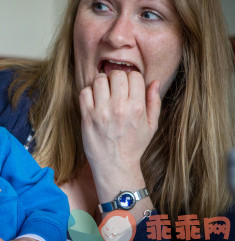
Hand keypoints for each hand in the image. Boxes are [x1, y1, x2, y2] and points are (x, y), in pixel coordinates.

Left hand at [78, 71, 160, 195]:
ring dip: (101, 84)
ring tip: (104, 94)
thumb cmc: (134, 145)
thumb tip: (155, 81)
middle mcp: (119, 107)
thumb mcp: (151, 125)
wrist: (115, 165)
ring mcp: (101, 111)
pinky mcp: (87, 116)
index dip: (131, 79)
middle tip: (115, 89)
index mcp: (137, 108)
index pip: (134, 76)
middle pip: (116, 74)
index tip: (129, 88)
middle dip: (116, 78)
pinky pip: (85, 92)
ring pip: (99, 80)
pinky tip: (94, 101)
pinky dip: (88, 93)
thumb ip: (154, 101)